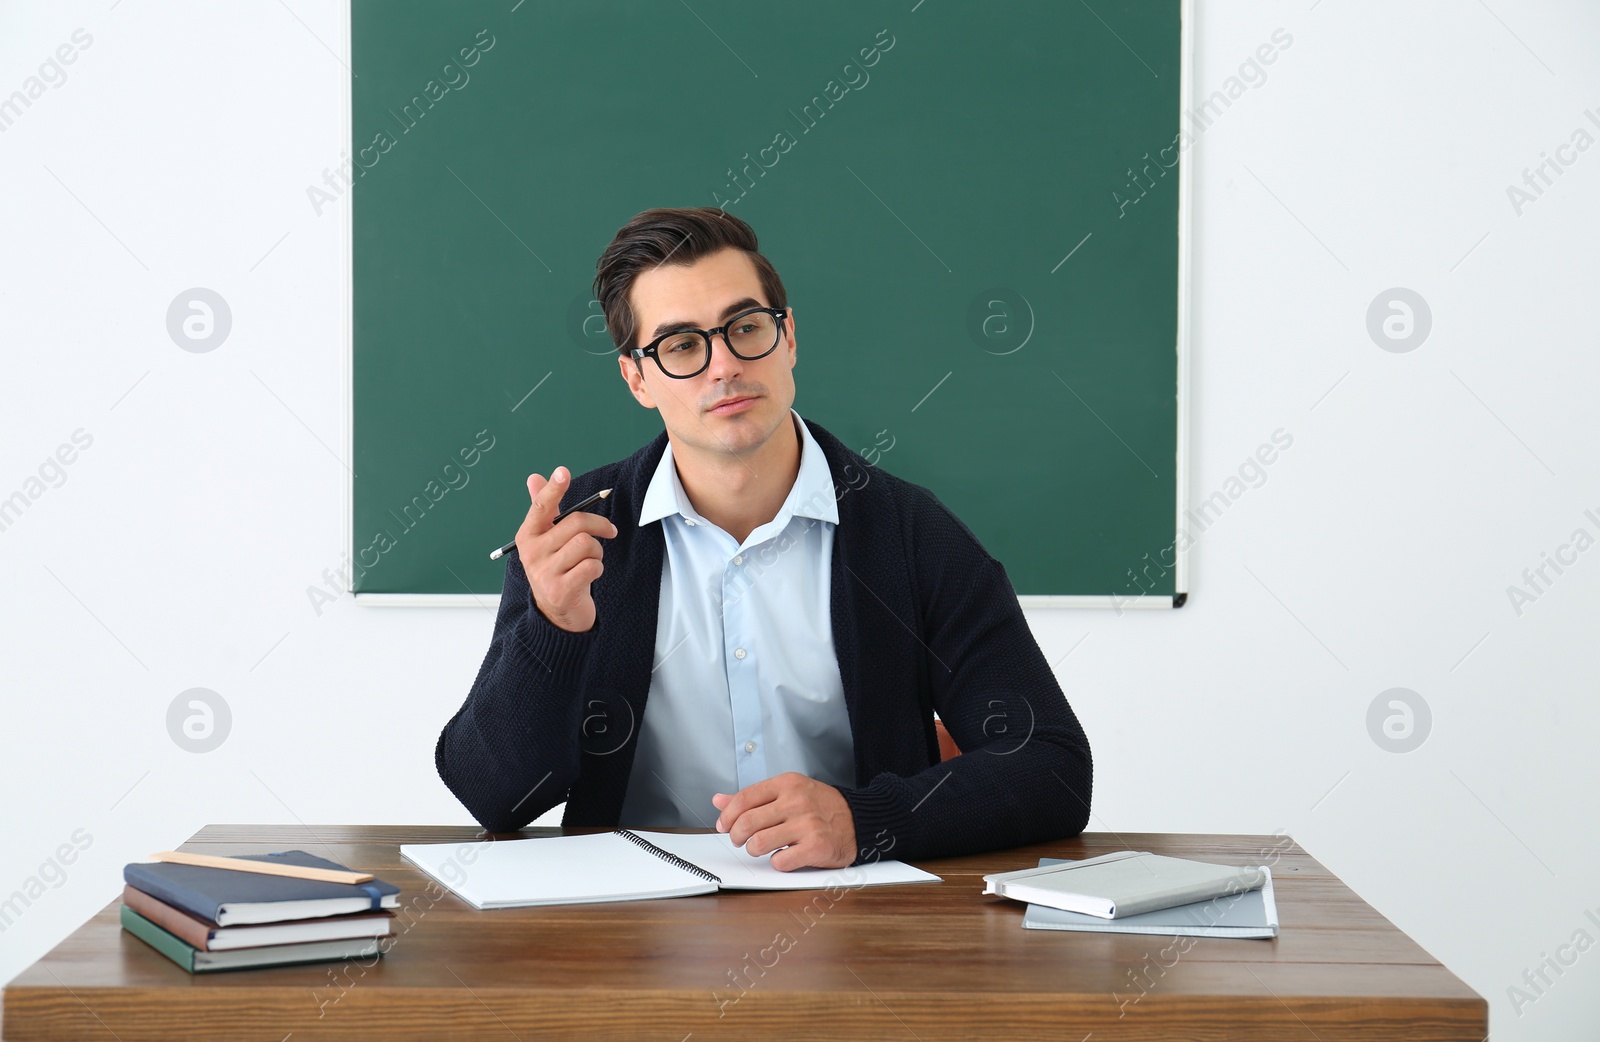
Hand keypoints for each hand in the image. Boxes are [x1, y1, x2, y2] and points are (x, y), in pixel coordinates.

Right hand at [515, 466, 617, 632]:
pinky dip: (598, 568)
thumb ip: (543, 508)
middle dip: (600, 526)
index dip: (554, 489)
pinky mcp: (560, 590)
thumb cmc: (556, 568)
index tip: (563, 472)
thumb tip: (534, 477)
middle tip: (609, 532)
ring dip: (598, 551)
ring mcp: (544, 572)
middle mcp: (532, 552)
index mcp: (528, 535)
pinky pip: (592, 566)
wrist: (556, 612)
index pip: (540, 507)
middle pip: (576, 523)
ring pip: (586, 544)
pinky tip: (590, 575)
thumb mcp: (547, 539)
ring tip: (591, 560)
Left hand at [711, 772, 855, 871]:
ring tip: (760, 848)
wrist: (858, 820)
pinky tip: (783, 856)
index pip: (744, 799)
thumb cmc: (820, 806)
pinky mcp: (816, 847)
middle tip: (740, 840)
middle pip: (747, 822)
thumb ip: (753, 797)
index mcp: (787, 784)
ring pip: (759, 844)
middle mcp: (796, 802)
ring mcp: (807, 825)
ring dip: (754, 850)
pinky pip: (780, 861)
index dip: (727, 816)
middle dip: (736, 836)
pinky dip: (777, 862)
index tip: (724, 825)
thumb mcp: (788, 791)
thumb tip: (719, 800)